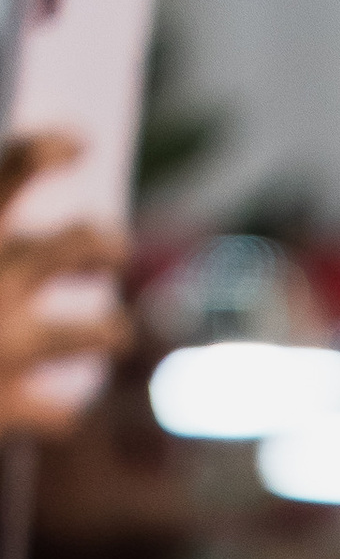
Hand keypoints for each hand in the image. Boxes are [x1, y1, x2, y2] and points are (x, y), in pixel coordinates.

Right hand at [0, 131, 129, 435]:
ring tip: (111, 329)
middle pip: (80, 244)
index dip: (50, 150)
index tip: (77, 145)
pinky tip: (56, 411)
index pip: (18, 165)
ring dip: (107, 329)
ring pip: (97, 332)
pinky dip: (56, 413)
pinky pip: (56, 414)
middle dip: (101, 244)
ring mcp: (9, 344)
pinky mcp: (6, 408)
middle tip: (109, 248)